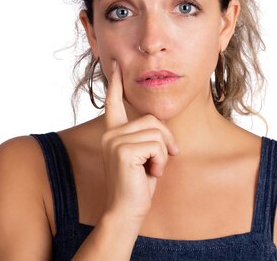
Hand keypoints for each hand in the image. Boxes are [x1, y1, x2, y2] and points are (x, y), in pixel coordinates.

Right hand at [100, 60, 178, 223]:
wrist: (126, 211)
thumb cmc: (137, 186)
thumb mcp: (144, 156)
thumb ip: (147, 137)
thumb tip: (159, 123)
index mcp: (113, 133)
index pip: (114, 103)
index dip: (116, 84)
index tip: (116, 66)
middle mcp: (110, 134)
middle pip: (152, 120)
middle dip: (165, 140)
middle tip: (163, 161)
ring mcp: (114, 141)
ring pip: (157, 133)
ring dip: (163, 154)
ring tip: (152, 170)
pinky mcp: (123, 151)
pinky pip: (157, 145)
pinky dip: (161, 161)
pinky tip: (150, 174)